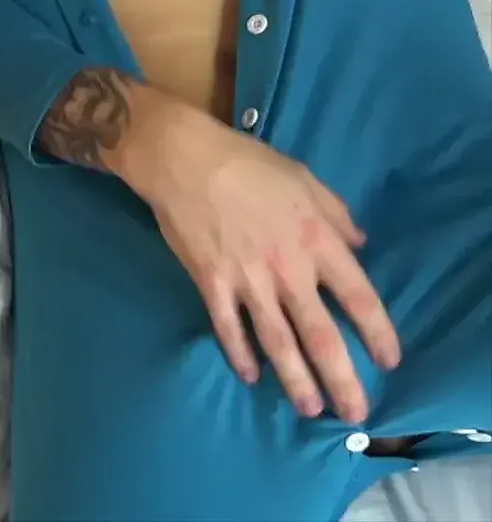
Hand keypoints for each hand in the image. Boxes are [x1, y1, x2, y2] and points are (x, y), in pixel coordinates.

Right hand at [125, 90, 399, 423]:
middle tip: (354, 412)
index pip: (359, 297)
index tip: (388, 360)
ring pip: (277, 341)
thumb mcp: (306, 179)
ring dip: (295, 379)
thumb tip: (358, 244)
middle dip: (341, 377)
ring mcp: (248, 280)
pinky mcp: (210, 282)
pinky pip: (227, 326)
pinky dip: (239, 353)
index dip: (377, 332)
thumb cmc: (248, 164)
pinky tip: (250, 375)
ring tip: (310, 408)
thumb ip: (337, 215)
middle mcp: (288, 268)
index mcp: (317, 240)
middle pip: (321, 334)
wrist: (184, 159)